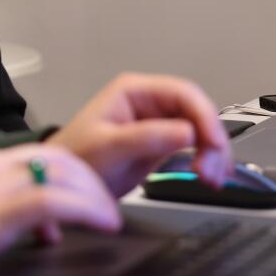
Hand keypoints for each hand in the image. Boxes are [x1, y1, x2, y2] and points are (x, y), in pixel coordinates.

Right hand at [0, 138, 120, 275]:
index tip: (69, 198)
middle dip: (86, 178)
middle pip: (54, 156)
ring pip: (65, 172)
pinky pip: (57, 201)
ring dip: (96, 195)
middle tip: (102, 203)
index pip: (25, 156)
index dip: (57, 175)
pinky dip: (88, 209)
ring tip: (110, 217)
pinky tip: (103, 223)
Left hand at [47, 72, 232, 196]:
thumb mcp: (107, 147)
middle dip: (211, 140)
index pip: (183, 93)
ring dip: (213, 154)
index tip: (214, 144)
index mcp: (133, 92)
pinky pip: (194, 146)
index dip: (204, 116)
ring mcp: (156, 123)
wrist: (62, 184)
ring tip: (211, 179)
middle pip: (197, 112)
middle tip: (213, 171)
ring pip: (200, 130)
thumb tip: (186, 132)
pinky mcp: (160, 144)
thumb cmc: (74, 158)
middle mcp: (148, 103)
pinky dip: (206, 161)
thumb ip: (145, 137)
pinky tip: (210, 176)